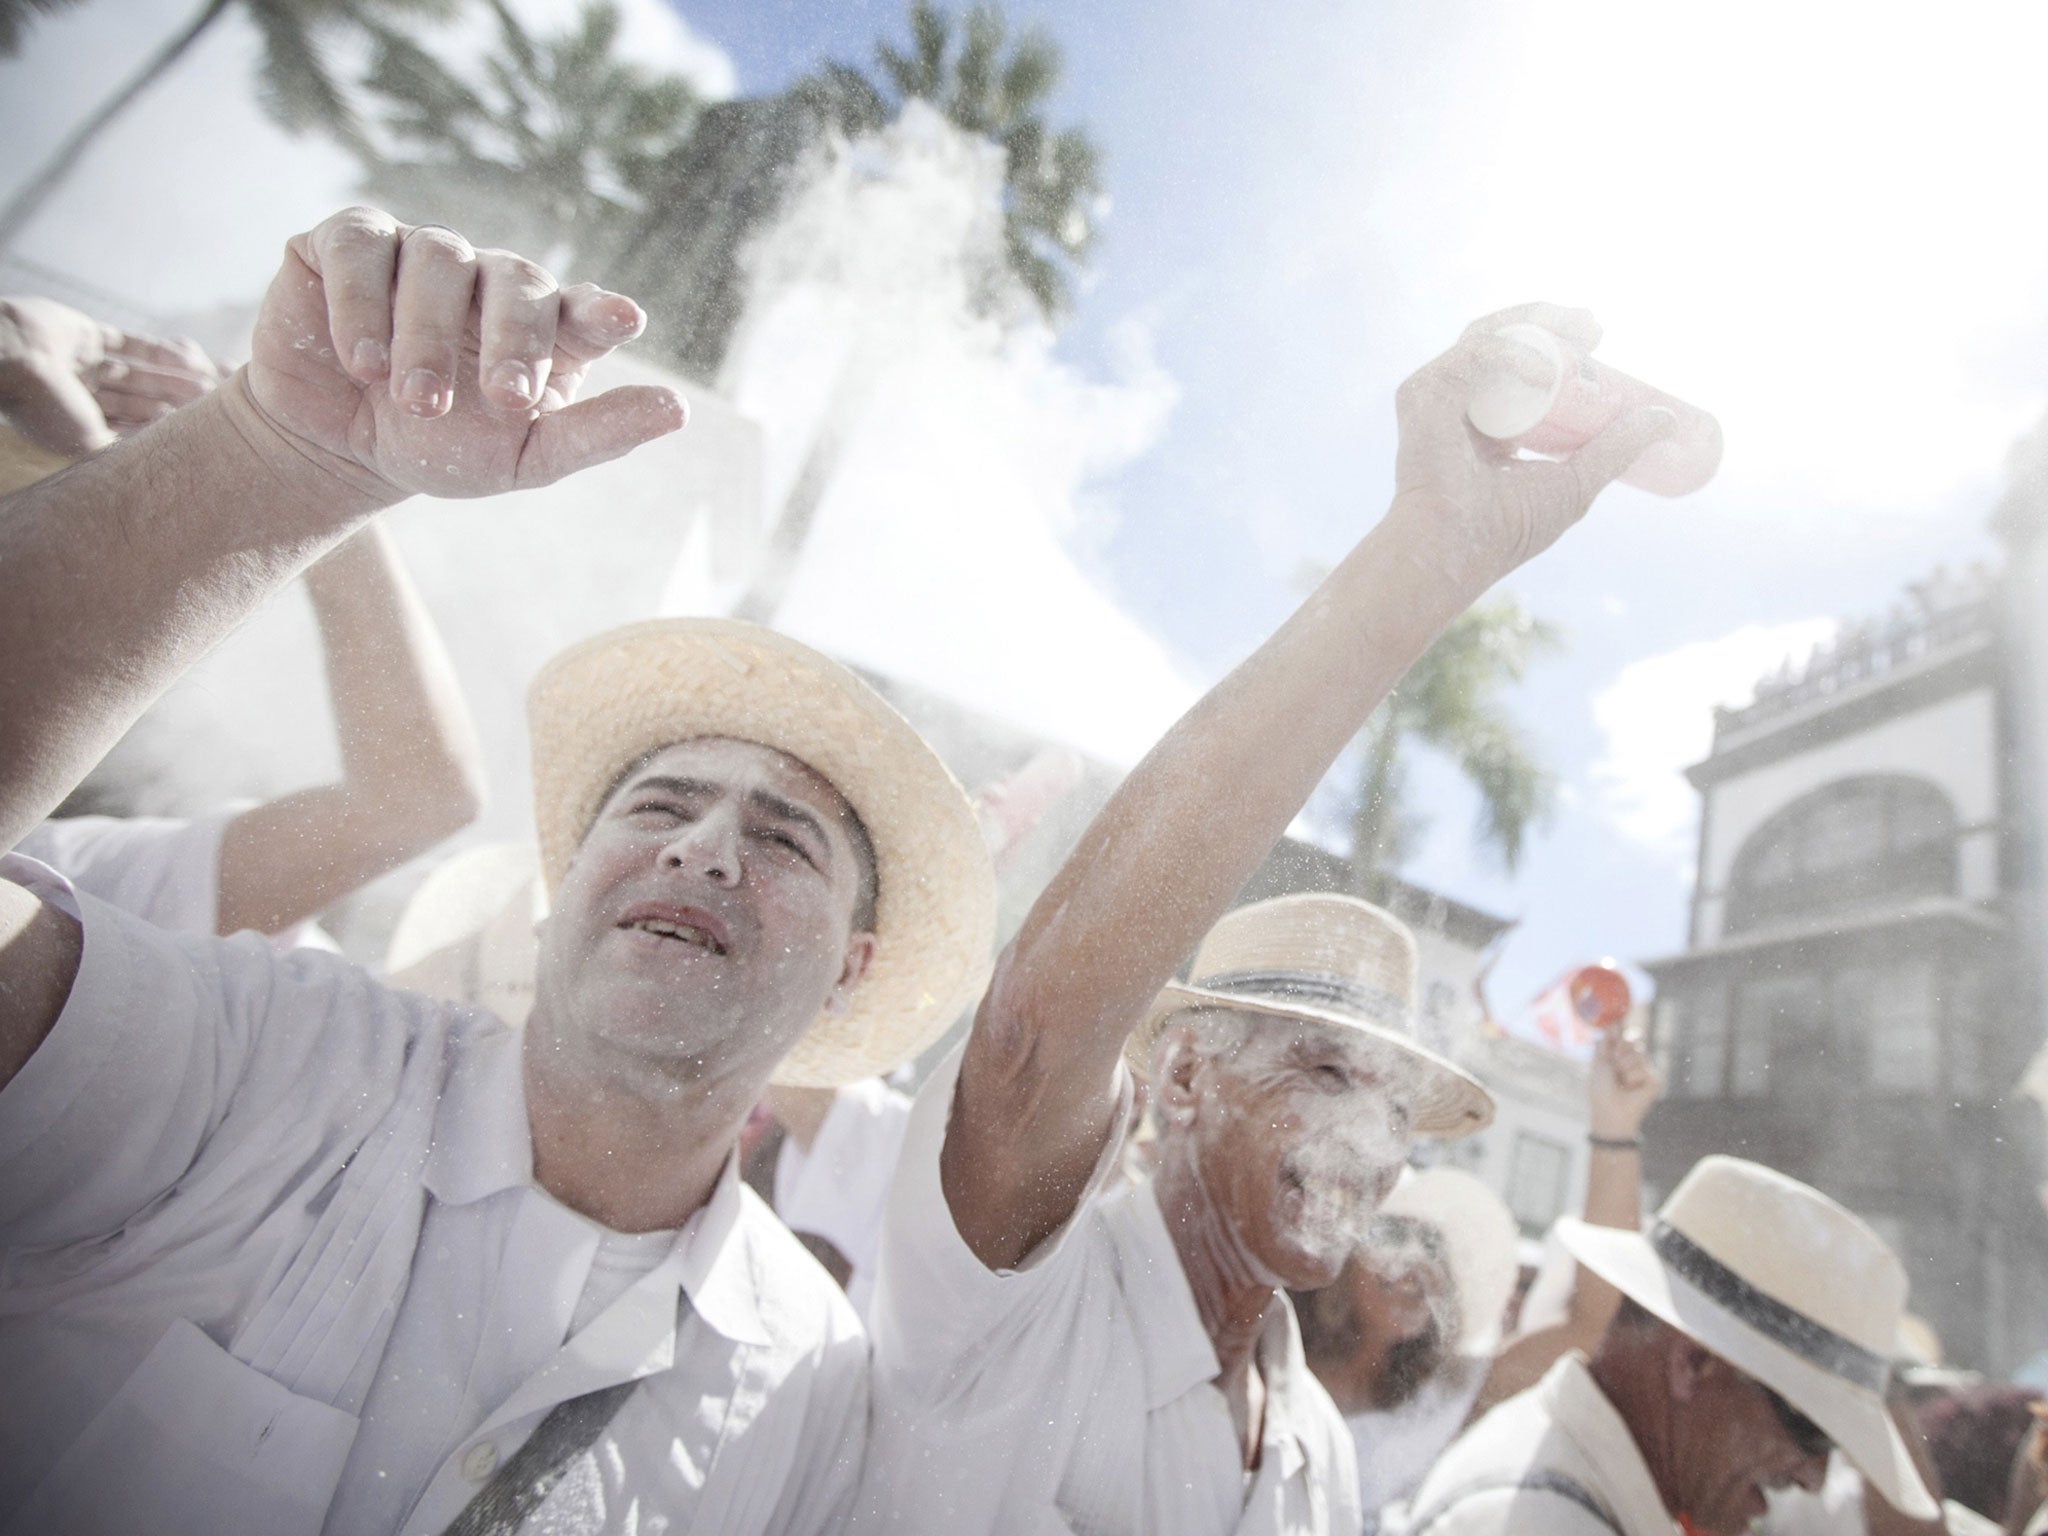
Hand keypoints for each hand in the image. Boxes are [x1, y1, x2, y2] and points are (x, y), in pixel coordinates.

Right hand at [0, 296, 218, 456]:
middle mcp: (81, 395)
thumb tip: (159, 471)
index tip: (200, 434)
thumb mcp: (86, 441)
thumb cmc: (43, 406)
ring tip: (208, 385)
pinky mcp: (85, 334)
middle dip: (174, 404)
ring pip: (138, 374)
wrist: (6, 356)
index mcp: (78, 425)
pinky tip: (188, 358)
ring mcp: (83, 363)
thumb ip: (119, 450)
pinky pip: (129, 343)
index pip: (130, 430)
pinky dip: (158, 351)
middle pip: (138, 401)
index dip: (164, 431)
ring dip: (171, 379)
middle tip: (214, 407)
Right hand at [243, 207, 684, 501]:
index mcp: (544, 325)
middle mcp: (488, 278)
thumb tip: (676, 409)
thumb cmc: (440, 448)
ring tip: (414, 401)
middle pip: (517, 279)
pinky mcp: (347, 244)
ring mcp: (419, 252)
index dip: (601, 311)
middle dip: (513, 340)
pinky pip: (360, 248)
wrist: (335, 451)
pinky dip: (360, 304)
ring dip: (426, 338)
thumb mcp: (522, 458)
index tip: (623, 320)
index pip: (584, 307)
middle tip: (504, 400)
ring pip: (437, 260)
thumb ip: (596, 435)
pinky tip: (360, 361)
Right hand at [1387, 303, 1678, 592]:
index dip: (1562, 343)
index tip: (1599, 335)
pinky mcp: (1422, 395)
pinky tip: (1543, 370)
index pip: (1524, 363)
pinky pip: (1471, 359)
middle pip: (1507, 340)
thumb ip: (1616, 450)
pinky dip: (1509, 355)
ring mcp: (1439, 395)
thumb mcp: (1577, 482)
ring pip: (1488, 337)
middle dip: (1552, 322)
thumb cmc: (1507, 529)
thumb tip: (1665, 419)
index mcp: (1491, 418)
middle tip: (1595, 324)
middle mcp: (1461, 400)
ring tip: (1581, 332)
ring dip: (1536, 324)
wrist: (1460, 550)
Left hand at [1589, 1028, 1661, 1139]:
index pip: (1624, 1035)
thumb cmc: (1602, 1089)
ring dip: (1624, 1067)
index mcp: (1620, 1054)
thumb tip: (1612, 1023)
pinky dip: (1634, 1077)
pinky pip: (1645, 1068)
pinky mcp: (1655, 1080)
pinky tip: (1632, 1088)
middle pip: (1633, 1039)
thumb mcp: (1600, 1062)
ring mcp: (1646, 1069)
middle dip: (1620, 1050)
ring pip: (1638, 1053)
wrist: (1610, 1110)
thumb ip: (1606, 1042)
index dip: (1622, 1026)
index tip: (1619, 1015)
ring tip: (1621, 1081)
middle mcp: (1634, 1060)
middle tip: (1614, 1065)